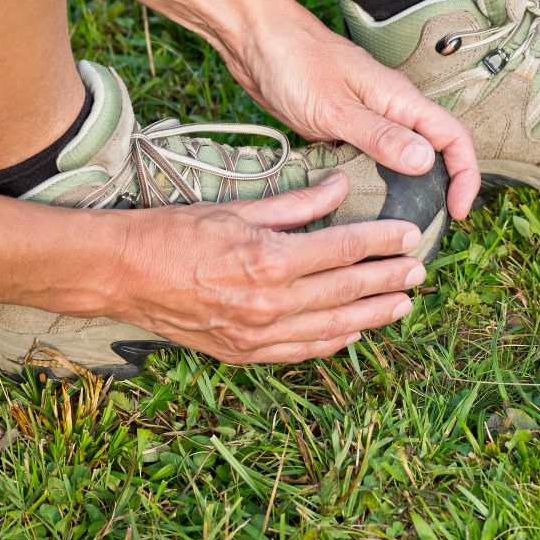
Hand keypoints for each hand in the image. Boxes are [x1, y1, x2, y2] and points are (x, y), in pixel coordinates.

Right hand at [108, 173, 425, 363]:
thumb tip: (339, 186)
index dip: (381, 242)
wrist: (120, 276)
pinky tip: (356, 332)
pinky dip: (334, 342)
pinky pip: (303, 351)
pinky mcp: (245, 353)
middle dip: (388, 279)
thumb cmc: (173, 234)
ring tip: (403, 304)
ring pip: (333, 327)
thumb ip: (295, 202)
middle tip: (419, 270)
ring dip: (373, 315)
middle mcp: (269, 304)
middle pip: (347, 290)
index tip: (408, 235)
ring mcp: (258, 334)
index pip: (343, 250)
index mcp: (269, 260)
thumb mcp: (237, 207)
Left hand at [219, 0, 479, 219]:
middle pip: (434, 151)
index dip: (465, 175)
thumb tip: (426, 161)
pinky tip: (359, 205)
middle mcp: (391, 109)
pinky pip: (370, 158)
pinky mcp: (344, 127)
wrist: (255, 40)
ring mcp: (368, 118)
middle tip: (428, 226)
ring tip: (396, 225)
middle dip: (441, 188)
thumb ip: (380, 136)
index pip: (454, 137)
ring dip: (406, 190)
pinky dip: (372, 182)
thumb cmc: (294, 62)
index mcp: (400, 100)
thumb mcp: (336, 108)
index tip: (458, 211)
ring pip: (401, 158)